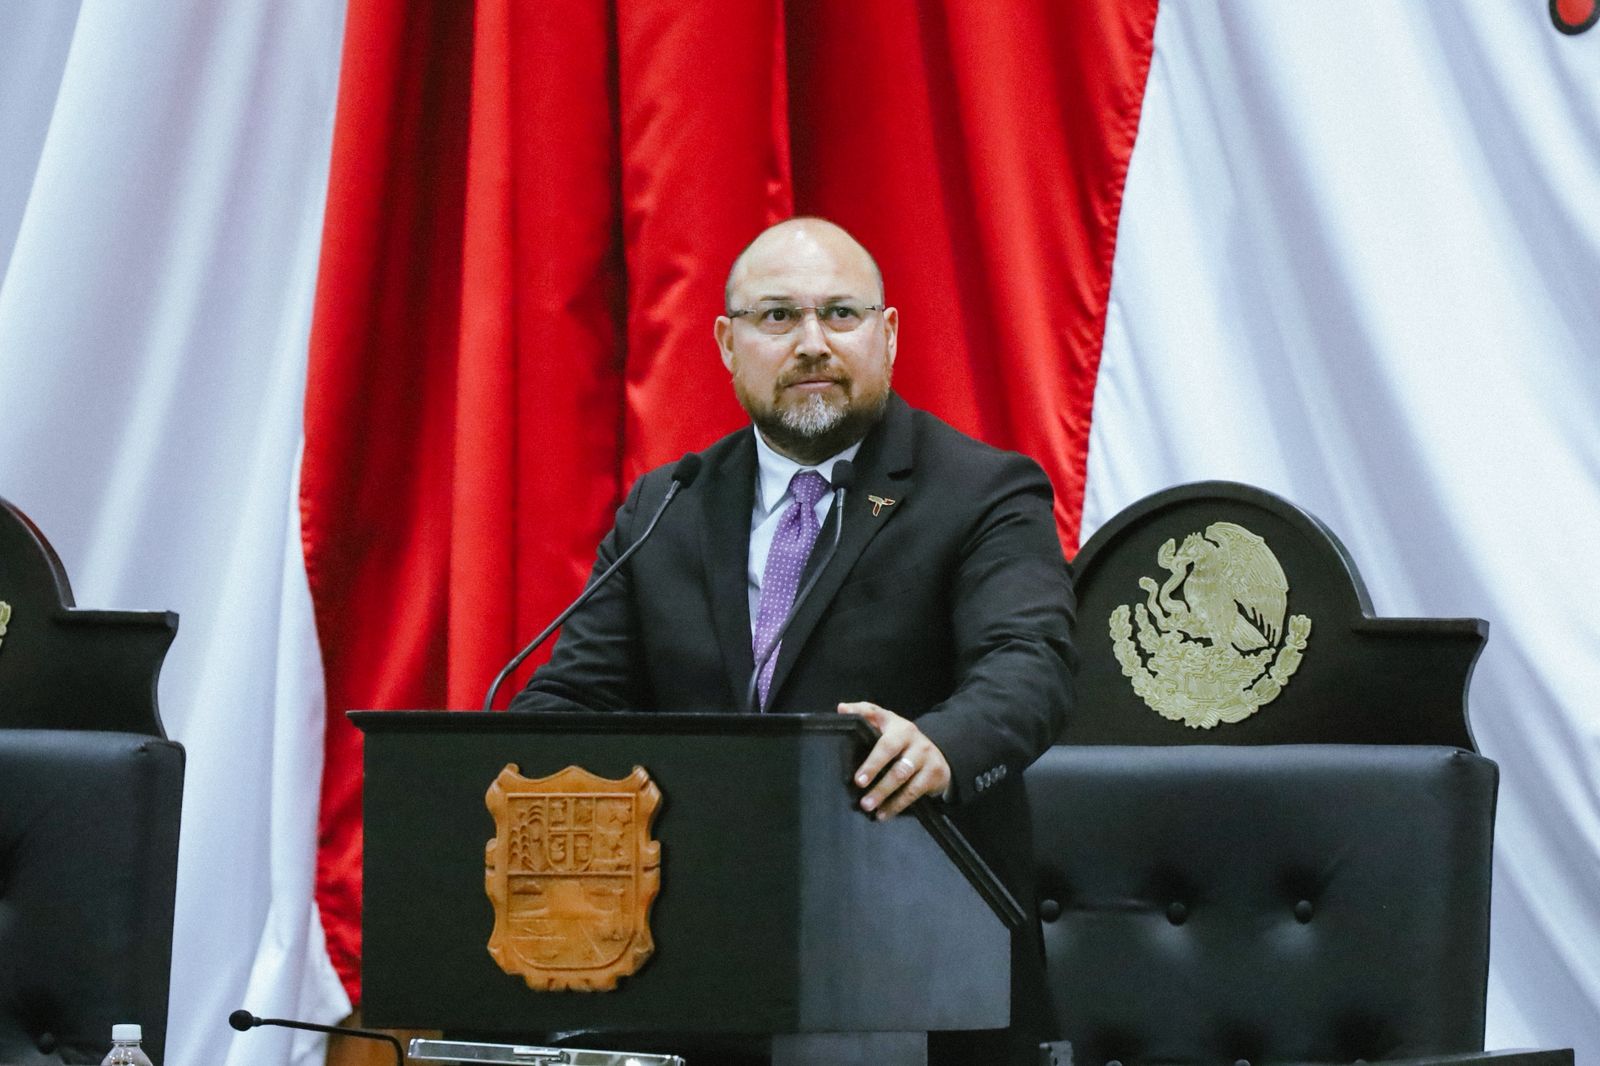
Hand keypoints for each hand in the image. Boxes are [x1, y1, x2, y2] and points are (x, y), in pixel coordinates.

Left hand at [837, 701, 950, 819]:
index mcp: (897, 725)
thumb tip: (841, 708)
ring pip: (903, 775)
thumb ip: (865, 714)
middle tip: (859, 785)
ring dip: (884, 793)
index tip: (857, 775)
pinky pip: (914, 791)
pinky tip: (883, 814)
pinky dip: (897, 805)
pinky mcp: (935, 773)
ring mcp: (926, 755)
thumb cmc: (901, 740)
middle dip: (874, 769)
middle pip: (891, 753)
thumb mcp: (886, 723)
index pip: (881, 731)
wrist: (938, 754)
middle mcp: (913, 737)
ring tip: (868, 806)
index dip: (870, 753)